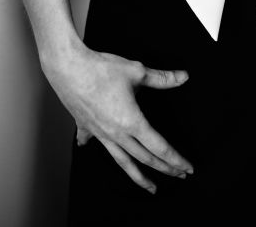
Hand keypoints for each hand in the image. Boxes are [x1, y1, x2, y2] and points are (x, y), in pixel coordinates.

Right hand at [43, 44, 194, 193]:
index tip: (187, 168)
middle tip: (179, 175)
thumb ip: (161, 78)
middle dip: (164, 168)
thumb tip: (182, 77)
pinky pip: (94, 142)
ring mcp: (100, 133)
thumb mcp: (136, 71)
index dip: (175, 159)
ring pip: (122, 161)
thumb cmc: (100, 69)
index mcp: (131, 122)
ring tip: (150, 187)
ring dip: (138, 176)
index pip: (159, 147)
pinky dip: (95, 145)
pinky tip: (88, 148)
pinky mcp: (86, 126)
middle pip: (144, 158)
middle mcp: (116, 133)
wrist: (68, 68)